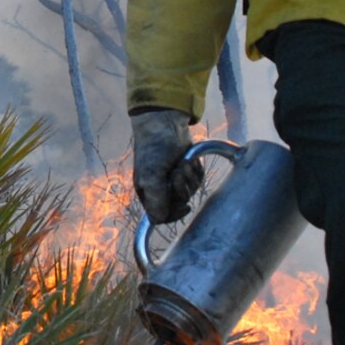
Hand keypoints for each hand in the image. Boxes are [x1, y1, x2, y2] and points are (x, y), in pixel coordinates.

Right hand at [131, 109, 200, 223]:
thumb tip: (159, 221)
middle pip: (179, 204)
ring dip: (189, 176)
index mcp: (147, 193)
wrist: (166, 123)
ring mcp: (175, 180)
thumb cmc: (154, 148)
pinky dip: (196, 170)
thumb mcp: (151, 174)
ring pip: (190, 192)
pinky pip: (197, 180)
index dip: (174, 214)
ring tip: (181, 162)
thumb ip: (156, 199)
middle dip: (182, 187)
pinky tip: (188, 159)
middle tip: (177, 171)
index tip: (185, 206)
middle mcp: (161, 189)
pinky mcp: (188, 171)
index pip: (161, 217)